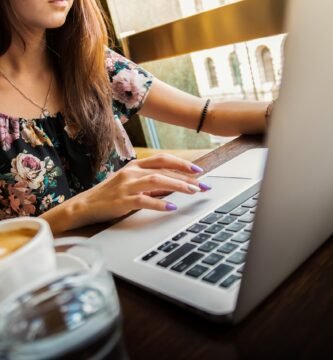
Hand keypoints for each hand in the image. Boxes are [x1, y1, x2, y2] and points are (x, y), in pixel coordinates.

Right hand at [75, 153, 210, 224]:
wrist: (85, 205)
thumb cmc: (110, 194)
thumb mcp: (130, 183)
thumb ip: (150, 182)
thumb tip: (173, 185)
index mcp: (135, 166)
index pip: (162, 159)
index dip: (181, 163)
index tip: (198, 170)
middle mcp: (132, 172)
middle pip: (163, 169)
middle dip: (186, 177)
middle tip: (203, 185)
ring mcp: (126, 185)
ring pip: (157, 181)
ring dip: (177, 186)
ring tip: (193, 192)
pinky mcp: (122, 201)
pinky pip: (144, 200)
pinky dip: (159, 203)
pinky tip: (171, 207)